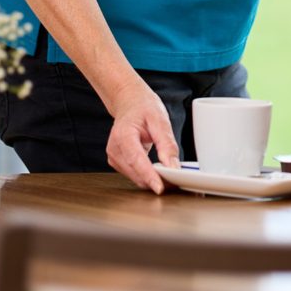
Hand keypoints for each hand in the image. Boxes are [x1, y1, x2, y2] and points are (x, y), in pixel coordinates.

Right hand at [105, 78, 179, 193]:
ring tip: (168, 173)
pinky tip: (157, 170)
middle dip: (155, 179)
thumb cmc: (143, 107)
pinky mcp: (117, 161)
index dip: (149, 176)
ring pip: (135, 177)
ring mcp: (114, 156)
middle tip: (176, 181)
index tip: (159, 188)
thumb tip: (173, 166)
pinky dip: (146, 175)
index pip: (136, 160)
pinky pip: (133, 174)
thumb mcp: (160, 120)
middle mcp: (114, 148)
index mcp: (123, 135)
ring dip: (151, 179)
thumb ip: (166, 144)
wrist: (130, 102)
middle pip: (135, 172)